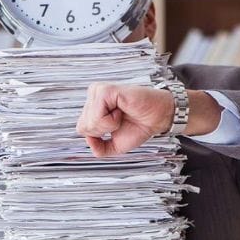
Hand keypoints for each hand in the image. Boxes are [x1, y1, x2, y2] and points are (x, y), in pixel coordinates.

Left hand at [76, 84, 222, 156]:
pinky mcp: (106, 90)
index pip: (81, 128)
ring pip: (89, 122)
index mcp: (92, 105)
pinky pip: (97, 116)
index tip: (116, 126)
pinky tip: (122, 110)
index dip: (99, 136)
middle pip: (83, 126)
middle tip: (120, 120)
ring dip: (109, 126)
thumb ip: (98, 148)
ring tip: (122, 115)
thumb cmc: (138, 127)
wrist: (158, 119)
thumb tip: (88, 140)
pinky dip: (111, 121)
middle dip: (103, 131)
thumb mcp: (114, 145)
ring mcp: (98, 91)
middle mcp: (93, 96)